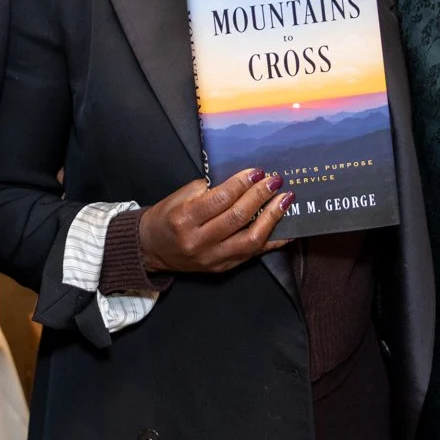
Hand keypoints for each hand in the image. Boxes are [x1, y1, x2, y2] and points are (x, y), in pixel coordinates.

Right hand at [138, 169, 293, 274]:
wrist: (152, 250)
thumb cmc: (166, 217)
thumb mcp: (179, 196)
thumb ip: (208, 189)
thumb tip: (240, 180)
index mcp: (185, 219)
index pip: (221, 199)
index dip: (242, 183)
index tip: (258, 171)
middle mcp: (200, 242)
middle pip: (238, 217)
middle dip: (260, 196)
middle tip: (275, 181)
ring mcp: (213, 258)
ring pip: (250, 239)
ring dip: (272, 218)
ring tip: (285, 201)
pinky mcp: (223, 268)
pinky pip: (253, 254)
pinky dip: (273, 241)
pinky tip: (287, 229)